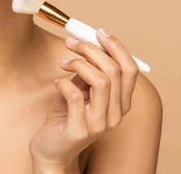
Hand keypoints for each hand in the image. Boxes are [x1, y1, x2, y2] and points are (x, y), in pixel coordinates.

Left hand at [29, 29, 139, 169]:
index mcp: (121, 102)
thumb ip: (89, 72)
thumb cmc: (65, 116)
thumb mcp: (81, 90)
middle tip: (71, 43)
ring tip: (62, 63)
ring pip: (100, 81)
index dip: (116, 47)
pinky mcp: (80, 130)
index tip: (99, 32)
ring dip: (78, 63)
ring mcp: (99, 124)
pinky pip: (74, 95)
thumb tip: (89, 43)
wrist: (51, 149)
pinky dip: (63, 82)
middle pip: (114, 71)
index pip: (130, 69)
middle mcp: (116, 114)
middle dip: (91, 49)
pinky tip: (56, 83)